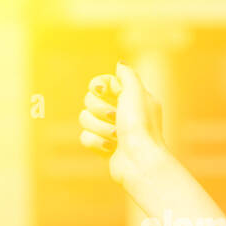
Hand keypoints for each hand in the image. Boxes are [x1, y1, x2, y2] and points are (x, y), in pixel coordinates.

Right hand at [79, 62, 169, 187]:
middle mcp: (123, 113)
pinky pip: (85, 137)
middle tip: (116, 118)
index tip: (104, 92)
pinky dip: (96, 142)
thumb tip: (120, 65)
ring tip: (116, 137)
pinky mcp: (104, 146)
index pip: (103, 83)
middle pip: (89, 100)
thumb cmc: (140, 126)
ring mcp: (112, 130)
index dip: (98, 86)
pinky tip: (111, 148)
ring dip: (100, 127)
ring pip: (85, 119)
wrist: (140, 161)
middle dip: (99, 109)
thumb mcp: (137, 93)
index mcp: (133, 99)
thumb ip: (127, 75)